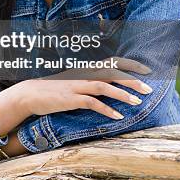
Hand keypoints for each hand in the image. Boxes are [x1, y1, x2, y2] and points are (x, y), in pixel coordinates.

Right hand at [0, 57, 152, 136]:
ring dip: (122, 94)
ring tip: (138, 102)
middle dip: (131, 80)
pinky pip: (92, 103)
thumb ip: (89, 81)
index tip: (147, 71)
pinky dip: (107, 109)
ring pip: (104, 86)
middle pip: (111, 73)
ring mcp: (76, 86)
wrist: (30, 93)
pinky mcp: (70, 98)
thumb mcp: (73, 82)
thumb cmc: (53, 90)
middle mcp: (83, 75)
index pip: (111, 62)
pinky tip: (118, 116)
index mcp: (85, 69)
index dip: (130, 65)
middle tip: (149, 89)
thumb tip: (107, 86)